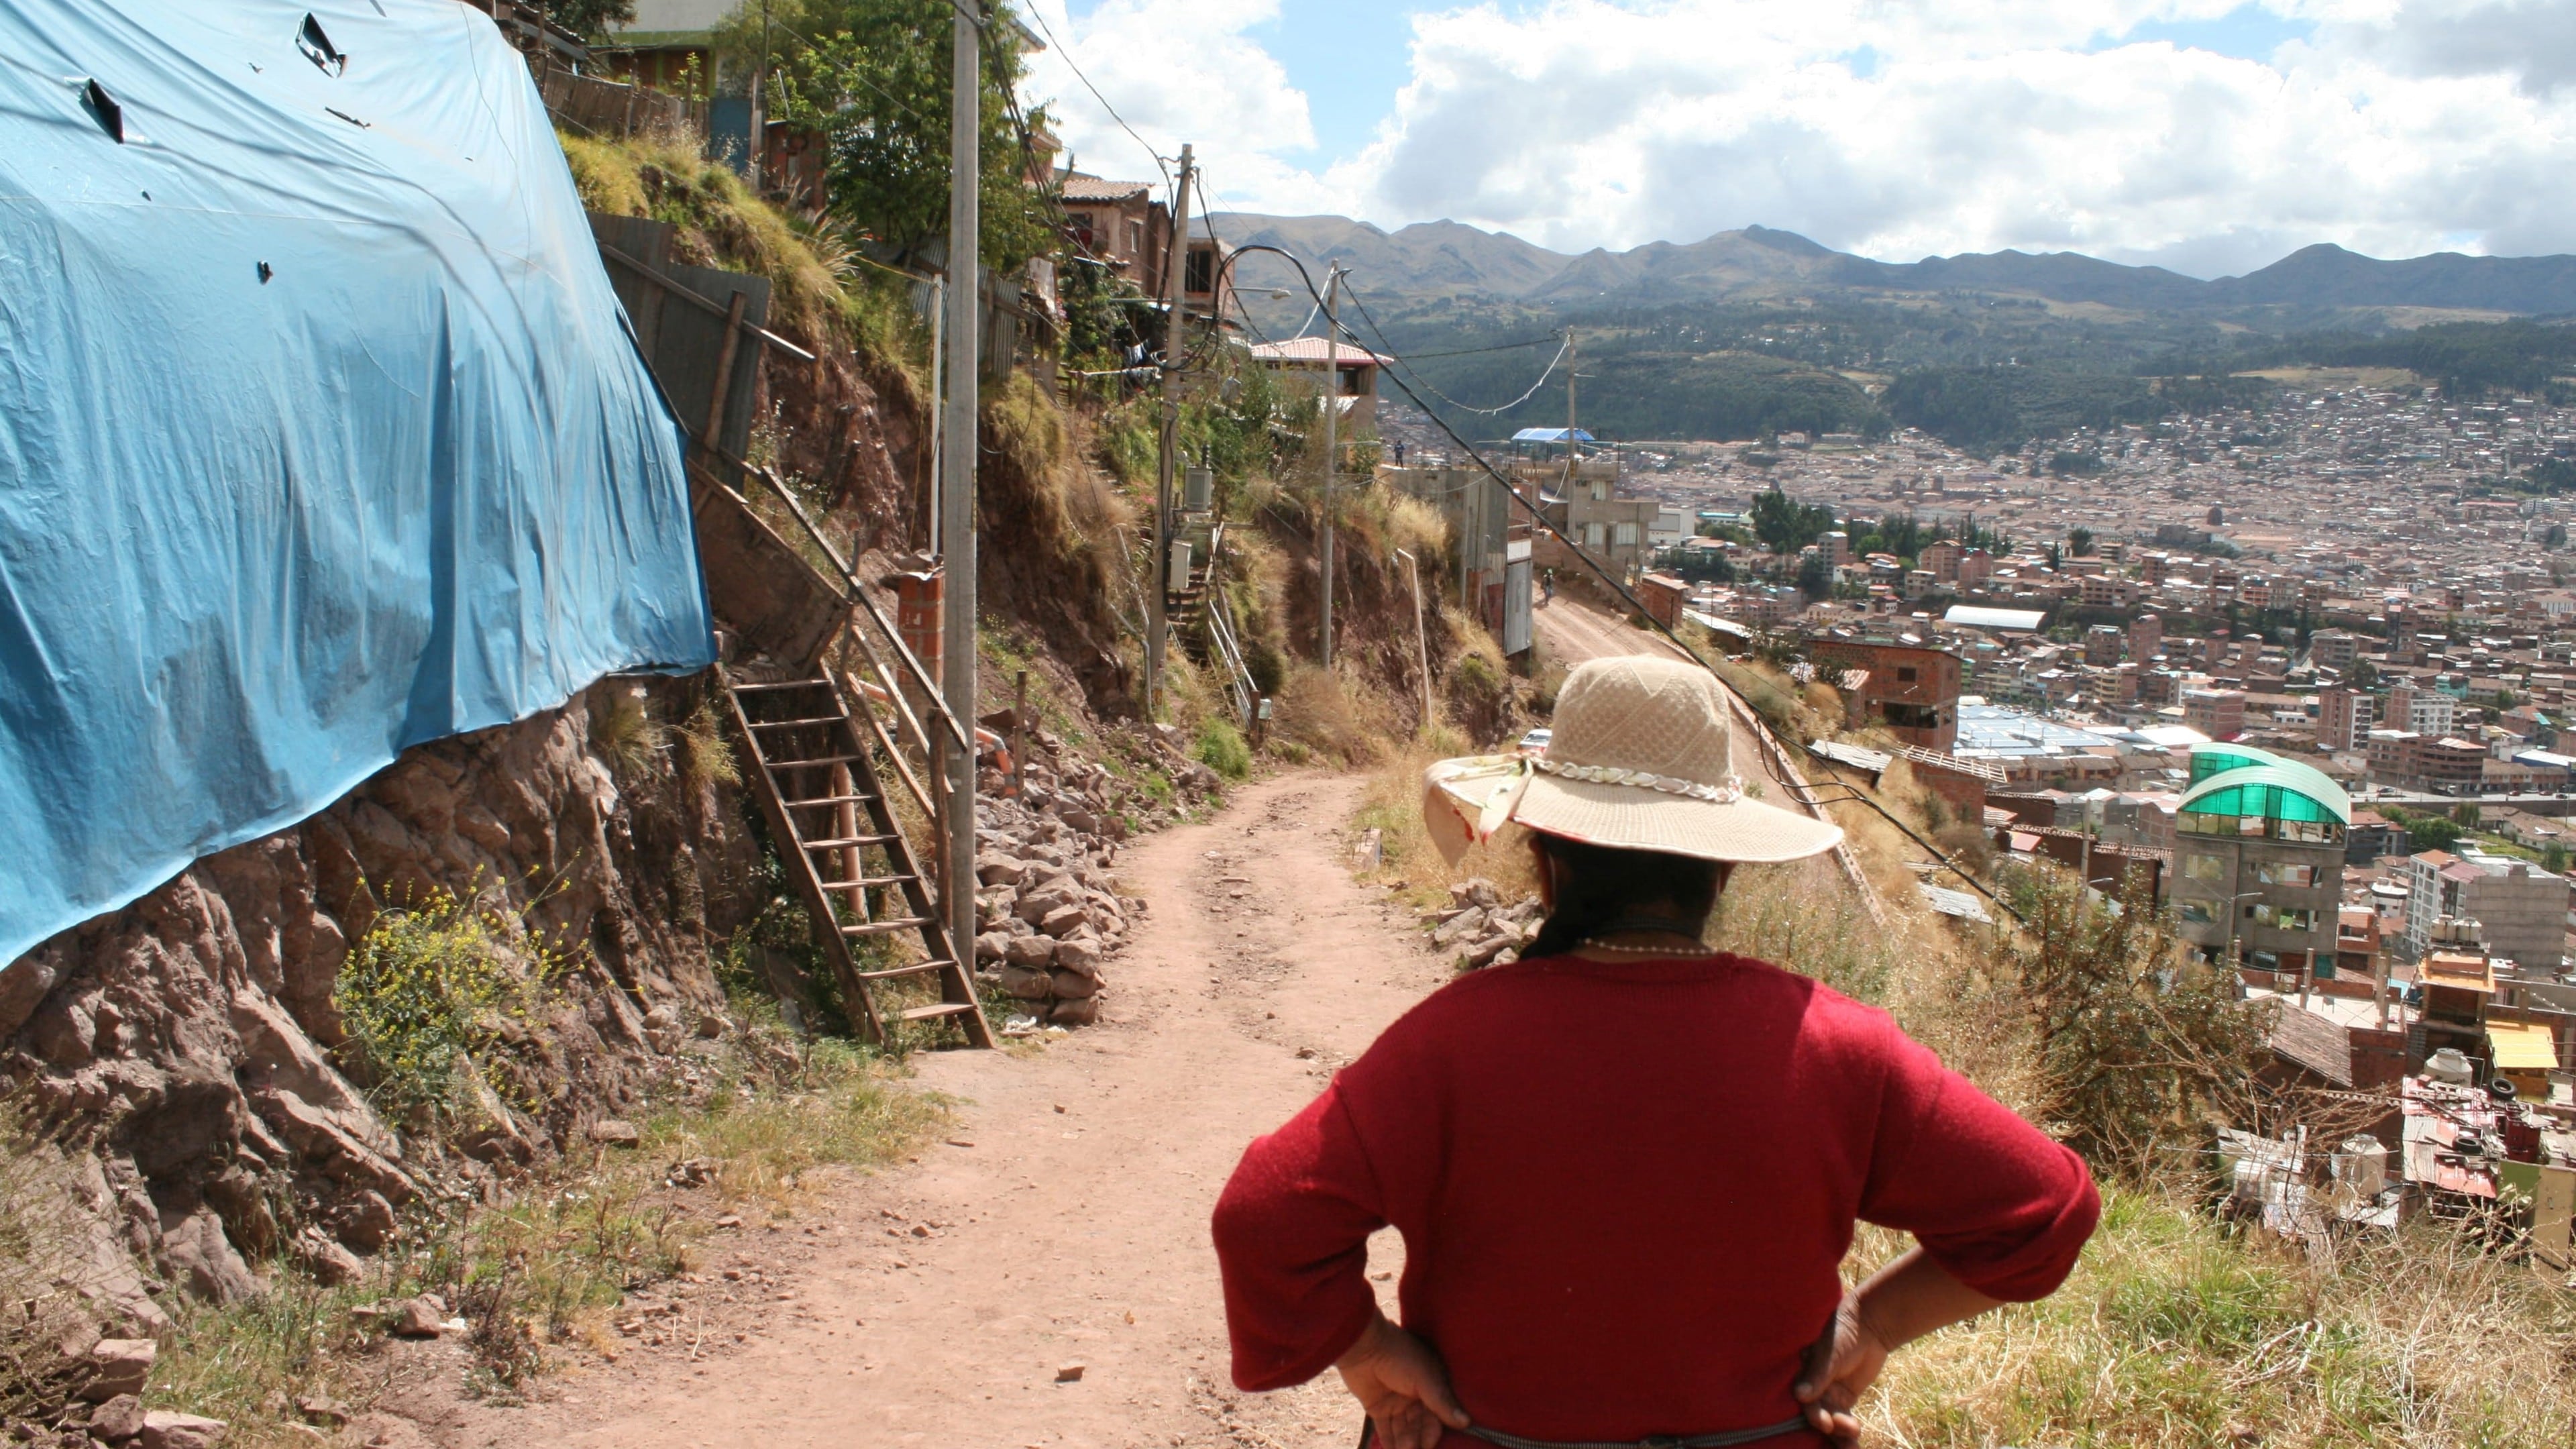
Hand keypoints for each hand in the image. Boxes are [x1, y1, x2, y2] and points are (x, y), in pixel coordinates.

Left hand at [1335, 1312, 1471, 1448]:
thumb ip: (1442, 1402)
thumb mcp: (1424, 1378)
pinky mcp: (1377, 1408)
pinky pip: (1385, 1430)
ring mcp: (1395, 1403)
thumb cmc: (1399, 1356)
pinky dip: (1389, 1443)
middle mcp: (1414, 1396)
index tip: (1430, 1443)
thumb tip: (1466, 1422)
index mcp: (1430, 1385)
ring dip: (1405, 1443)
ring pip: (1404, 1429)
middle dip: (1418, 1439)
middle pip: (1420, 1424)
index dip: (1434, 1430)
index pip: (1437, 1414)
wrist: (1363, 1345)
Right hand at [1792, 1291, 1892, 1446]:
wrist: (1869, 1325)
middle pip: (1816, 1414)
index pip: (1803, 1398)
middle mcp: (1811, 1386)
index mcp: (1802, 1372)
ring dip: (1839, 1434)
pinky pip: (1844, 1420)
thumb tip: (1800, 1396)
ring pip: (1830, 1420)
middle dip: (1827, 1427)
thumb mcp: (1830, 1353)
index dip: (1812, 1413)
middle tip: (1841, 1432)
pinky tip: (1855, 1441)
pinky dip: (1848, 1431)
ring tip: (1852, 1443)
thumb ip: (1817, 1375)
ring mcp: (1828, 1394)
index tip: (1823, 1422)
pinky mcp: (1844, 1399)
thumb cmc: (1843, 1332)